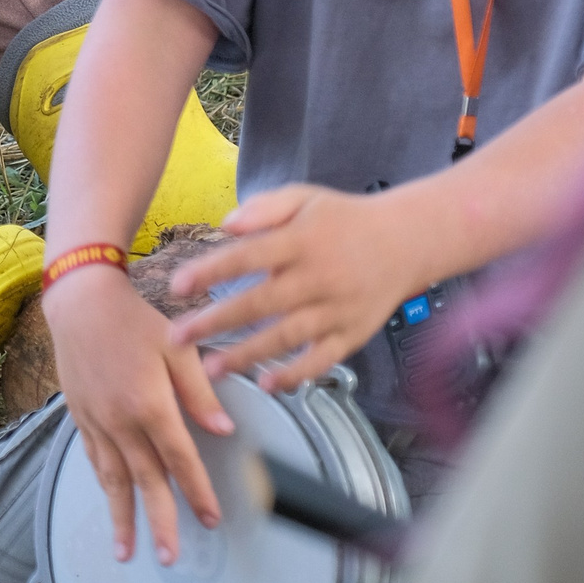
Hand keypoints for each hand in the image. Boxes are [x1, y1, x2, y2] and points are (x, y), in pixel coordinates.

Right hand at [45, 263, 232, 565]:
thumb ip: (200, 391)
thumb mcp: (177, 347)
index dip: (198, 492)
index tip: (212, 519)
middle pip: (146, 481)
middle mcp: (121, 420)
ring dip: (122, 518)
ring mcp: (97, 421)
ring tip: (127, 552)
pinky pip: (95, 460)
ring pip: (113, 479)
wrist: (80, 303)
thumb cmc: (134, 320)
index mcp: (150, 403)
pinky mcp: (80, 417)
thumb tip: (225, 429)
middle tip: (169, 557)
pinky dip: (104, 486)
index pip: (180, 459)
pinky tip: (111, 504)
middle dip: (159, 522)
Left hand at [166, 184, 424, 392]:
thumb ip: (264, 208)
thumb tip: (225, 224)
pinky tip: (268, 385)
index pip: (248, 256)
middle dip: (215, 322)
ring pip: (287, 337)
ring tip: (210, 369)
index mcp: (301, 241)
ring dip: (247, 355)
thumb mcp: (304, 198)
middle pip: (261, 303)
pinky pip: (322, 359)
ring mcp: (337, 309)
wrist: (407, 241)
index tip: (177, 286)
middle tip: (177, 337)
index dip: (211, 271)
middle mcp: (319, 277)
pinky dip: (297, 375)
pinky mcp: (353, 333)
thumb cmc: (343, 219)